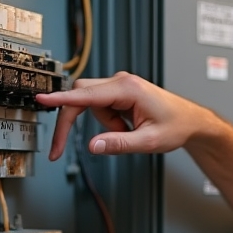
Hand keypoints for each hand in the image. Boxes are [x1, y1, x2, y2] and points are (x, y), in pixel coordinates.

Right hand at [37, 72, 215, 160]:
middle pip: (81, 97)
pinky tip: (128, 126)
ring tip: (129, 132)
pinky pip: (101, 107)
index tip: (41, 98)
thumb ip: (118, 144)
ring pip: (92, 105)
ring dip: (104, 124)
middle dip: (76, 122)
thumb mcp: (147, 142)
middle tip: (60, 150)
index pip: (86, 94)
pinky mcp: (120, 91)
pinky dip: (110, 121)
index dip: (60, 99)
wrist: (190, 121)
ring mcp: (120, 85)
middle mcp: (121, 81)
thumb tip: (92, 147)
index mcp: (128, 89)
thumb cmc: (175, 126)